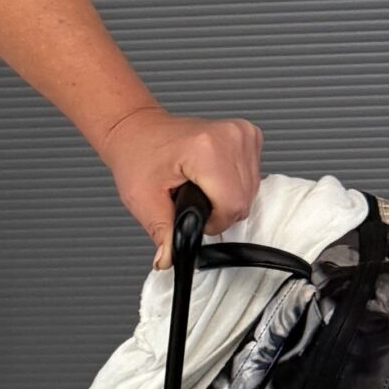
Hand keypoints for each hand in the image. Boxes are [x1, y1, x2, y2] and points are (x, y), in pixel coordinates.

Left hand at [99, 102, 264, 269]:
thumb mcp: (143, 199)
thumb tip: (169, 258)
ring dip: (226, 198)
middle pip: (243, 200)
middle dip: (217, 210)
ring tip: (197, 185)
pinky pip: (251, 176)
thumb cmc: (138, 155)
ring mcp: (241, 133)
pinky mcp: (248, 135)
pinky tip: (210, 177)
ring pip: (250, 191)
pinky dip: (232, 184)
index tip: (191, 212)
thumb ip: (162, 232)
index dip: (212, 221)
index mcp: (206, 148)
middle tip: (189, 198)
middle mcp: (230, 136)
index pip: (232, 205)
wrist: (137, 130)